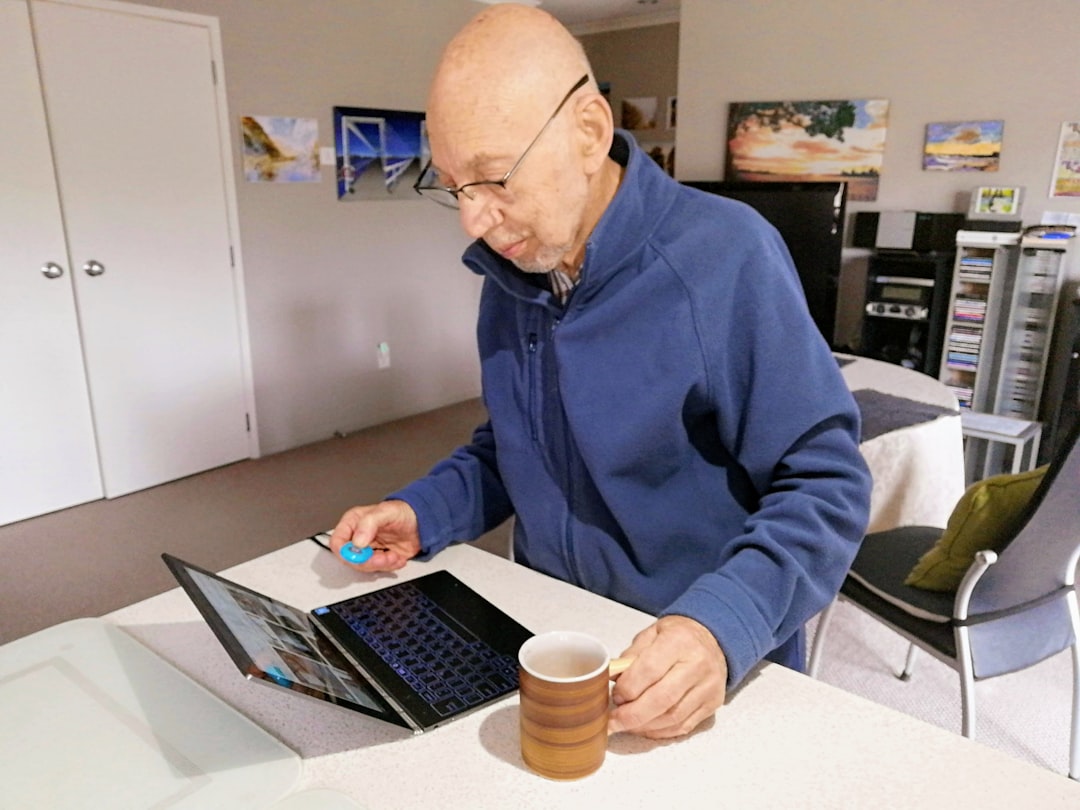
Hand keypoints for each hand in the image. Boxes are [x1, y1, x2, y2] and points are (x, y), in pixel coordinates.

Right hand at [329, 500, 421, 571]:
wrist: (423, 522)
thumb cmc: (404, 511)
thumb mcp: (386, 512)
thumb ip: (369, 523)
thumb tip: (358, 541)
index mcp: (354, 523)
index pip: (338, 542)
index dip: (345, 552)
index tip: (360, 554)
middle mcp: (358, 536)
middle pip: (350, 558)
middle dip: (368, 561)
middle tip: (383, 557)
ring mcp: (369, 549)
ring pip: (365, 567)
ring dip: (381, 564)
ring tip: (394, 555)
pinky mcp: (380, 558)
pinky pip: (379, 569)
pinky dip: (390, 566)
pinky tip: (398, 557)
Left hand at [608, 615, 727, 738]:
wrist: (714, 639)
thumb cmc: (679, 636)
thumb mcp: (652, 633)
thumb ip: (632, 656)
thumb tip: (611, 679)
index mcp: (679, 642)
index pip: (650, 670)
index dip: (628, 687)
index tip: (615, 695)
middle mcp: (697, 665)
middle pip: (662, 699)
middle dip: (632, 715)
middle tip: (613, 721)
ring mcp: (708, 687)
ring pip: (673, 717)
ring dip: (644, 726)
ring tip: (626, 725)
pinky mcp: (712, 704)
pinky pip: (683, 726)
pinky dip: (660, 731)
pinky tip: (645, 727)